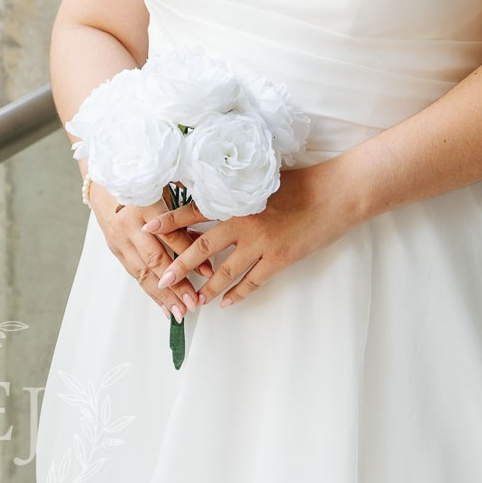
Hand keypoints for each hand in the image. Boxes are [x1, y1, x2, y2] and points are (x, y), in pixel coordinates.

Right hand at [91, 185, 214, 321]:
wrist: (104, 177)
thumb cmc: (141, 180)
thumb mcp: (165, 190)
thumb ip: (182, 217)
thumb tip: (204, 244)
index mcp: (146, 205)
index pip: (171, 236)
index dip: (190, 255)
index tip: (208, 271)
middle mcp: (130, 225)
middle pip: (155, 260)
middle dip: (176, 285)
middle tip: (193, 303)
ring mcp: (119, 238)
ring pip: (143, 272)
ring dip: (163, 296)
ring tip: (179, 312)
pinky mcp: (114, 248)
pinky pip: (134, 274)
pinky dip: (150, 291)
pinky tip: (163, 305)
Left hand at [141, 161, 348, 309]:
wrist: (334, 195)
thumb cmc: (301, 182)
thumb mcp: (263, 179)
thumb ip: (238, 189)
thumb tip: (214, 190)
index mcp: (238, 199)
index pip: (195, 210)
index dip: (170, 220)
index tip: (147, 228)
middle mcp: (244, 222)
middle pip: (203, 247)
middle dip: (180, 264)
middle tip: (162, 279)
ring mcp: (262, 243)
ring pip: (225, 271)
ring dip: (207, 287)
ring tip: (193, 301)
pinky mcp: (279, 259)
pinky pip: (252, 282)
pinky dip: (238, 294)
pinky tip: (227, 303)